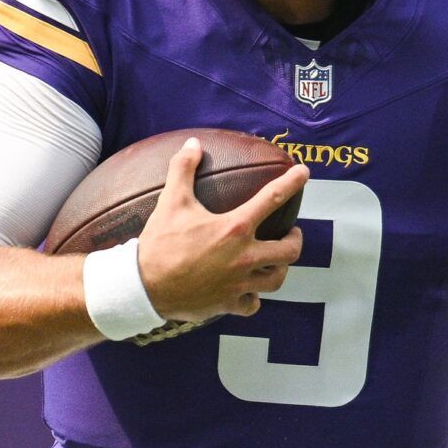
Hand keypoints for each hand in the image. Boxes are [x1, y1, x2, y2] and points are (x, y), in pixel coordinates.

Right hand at [136, 138, 306, 323]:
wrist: (144, 287)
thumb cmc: (160, 242)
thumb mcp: (171, 201)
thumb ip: (183, 169)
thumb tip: (192, 143)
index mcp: (235, 228)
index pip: (272, 198)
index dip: (292, 182)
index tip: (304, 173)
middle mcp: (244, 257)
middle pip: (289, 251)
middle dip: (295, 239)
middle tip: (290, 233)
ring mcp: (239, 283)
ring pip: (277, 279)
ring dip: (279, 268)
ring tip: (275, 261)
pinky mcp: (228, 304)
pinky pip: (253, 304)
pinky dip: (254, 297)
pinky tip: (250, 292)